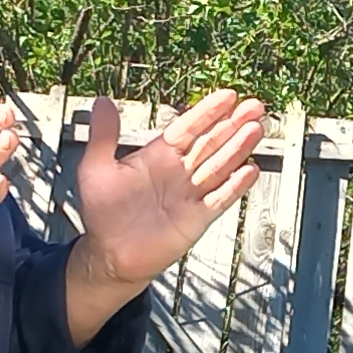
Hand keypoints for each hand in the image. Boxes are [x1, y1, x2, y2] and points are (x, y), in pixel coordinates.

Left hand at [68, 89, 272, 293]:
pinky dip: (235, 185)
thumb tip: (103, 102)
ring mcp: (190, 194)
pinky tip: (250, 170)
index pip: (188, 128)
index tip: (227, 96)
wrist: (111, 256)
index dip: (207, 112)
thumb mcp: (96, 169)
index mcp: (158, 156)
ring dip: (238, 148)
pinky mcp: (198, 217)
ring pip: (220, 165)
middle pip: (211, 142)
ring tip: (256, 129)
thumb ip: (104, 136)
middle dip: (233, 124)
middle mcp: (179, 172)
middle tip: (253, 106)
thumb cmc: (103, 214)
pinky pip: (220, 198)